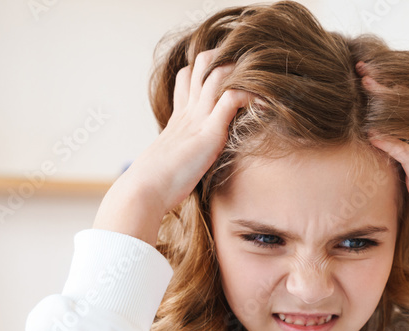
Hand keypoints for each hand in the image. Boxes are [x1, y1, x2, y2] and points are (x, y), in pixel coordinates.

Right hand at [94, 49, 253, 245]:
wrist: (144, 191)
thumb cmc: (155, 188)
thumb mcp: (171, 167)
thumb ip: (185, 161)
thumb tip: (186, 176)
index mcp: (179, 118)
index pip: (188, 78)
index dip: (205, 72)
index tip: (230, 82)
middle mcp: (188, 111)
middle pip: (202, 64)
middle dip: (226, 61)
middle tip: (250, 76)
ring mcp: (197, 118)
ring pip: (218, 73)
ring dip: (243, 75)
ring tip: (265, 85)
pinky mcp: (208, 131)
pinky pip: (232, 98)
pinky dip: (252, 96)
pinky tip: (265, 105)